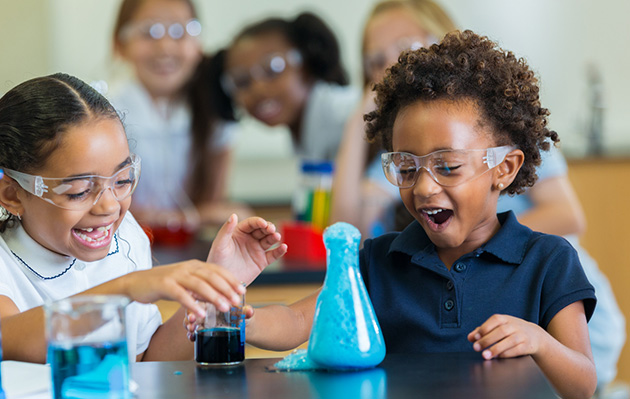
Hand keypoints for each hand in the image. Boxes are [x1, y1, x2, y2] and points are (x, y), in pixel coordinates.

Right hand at [122, 260, 244, 317]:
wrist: (135, 282)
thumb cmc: (163, 284)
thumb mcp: (186, 282)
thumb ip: (201, 287)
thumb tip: (220, 296)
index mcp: (194, 265)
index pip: (218, 270)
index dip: (231, 280)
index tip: (243, 291)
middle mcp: (187, 267)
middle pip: (211, 276)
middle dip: (227, 288)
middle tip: (238, 301)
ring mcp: (176, 275)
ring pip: (199, 284)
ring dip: (214, 296)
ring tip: (225, 307)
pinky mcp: (164, 284)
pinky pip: (181, 294)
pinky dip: (192, 304)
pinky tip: (200, 313)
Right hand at [185, 304, 254, 341]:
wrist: (245, 327)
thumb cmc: (243, 315)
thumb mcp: (244, 312)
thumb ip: (246, 312)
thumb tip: (249, 311)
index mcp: (215, 300)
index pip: (203, 298)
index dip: (198, 302)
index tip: (197, 308)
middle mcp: (206, 309)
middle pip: (194, 309)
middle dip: (190, 315)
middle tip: (191, 321)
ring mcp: (204, 320)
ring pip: (191, 320)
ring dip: (189, 325)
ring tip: (191, 331)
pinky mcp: (204, 331)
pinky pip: (194, 332)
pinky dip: (191, 335)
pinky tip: (192, 338)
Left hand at [207, 214, 286, 284]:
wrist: (221, 283)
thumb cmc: (217, 261)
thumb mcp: (220, 244)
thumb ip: (226, 230)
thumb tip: (233, 215)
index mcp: (239, 232)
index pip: (251, 223)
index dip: (259, 222)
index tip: (263, 223)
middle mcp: (249, 239)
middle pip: (262, 230)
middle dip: (268, 228)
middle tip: (271, 230)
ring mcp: (256, 250)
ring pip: (269, 240)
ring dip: (274, 237)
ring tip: (277, 237)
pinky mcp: (262, 262)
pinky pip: (273, 255)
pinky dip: (279, 251)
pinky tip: (284, 247)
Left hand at [467, 314, 545, 359]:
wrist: (535, 336)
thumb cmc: (512, 330)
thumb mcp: (499, 326)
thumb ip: (483, 331)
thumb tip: (470, 337)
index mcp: (506, 319)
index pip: (495, 320)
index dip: (484, 328)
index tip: (475, 337)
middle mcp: (514, 325)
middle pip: (501, 331)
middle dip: (487, 340)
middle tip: (476, 348)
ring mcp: (522, 335)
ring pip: (510, 341)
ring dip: (496, 349)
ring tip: (485, 355)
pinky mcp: (527, 345)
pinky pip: (517, 350)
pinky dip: (506, 354)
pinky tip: (498, 357)